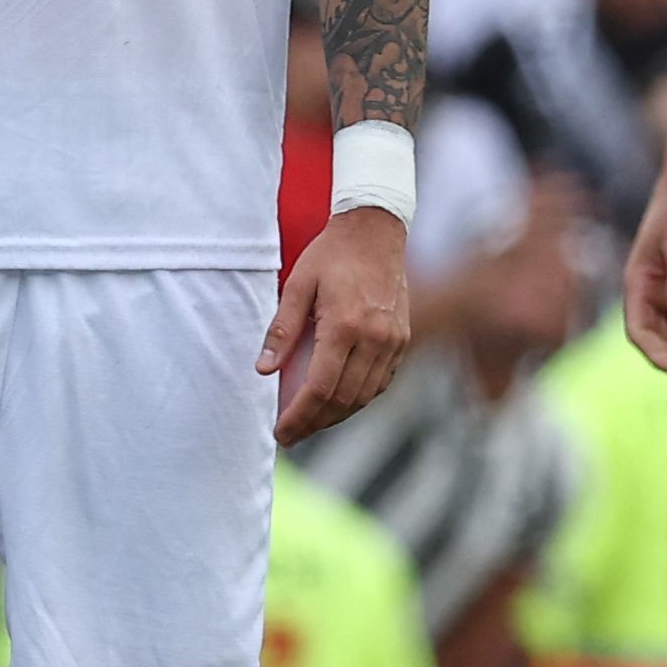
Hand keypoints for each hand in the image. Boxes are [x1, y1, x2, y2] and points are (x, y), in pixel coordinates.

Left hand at [261, 205, 411, 444]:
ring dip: (336, 416)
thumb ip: (281, 329)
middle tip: (289, 435)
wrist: (376, 231)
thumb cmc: (331, 255)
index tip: (280, 433)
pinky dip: (358, 398)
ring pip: (365, 396)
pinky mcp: (402, 340)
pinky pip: (380, 382)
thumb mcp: (297, 285)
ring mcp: (394, 341)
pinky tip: (337, 401)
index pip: (321, 388)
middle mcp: (375, 339)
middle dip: (314, 423)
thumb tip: (264, 369)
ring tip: (309, 423)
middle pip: (344, 400)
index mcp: (346, 326)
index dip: (299, 416)